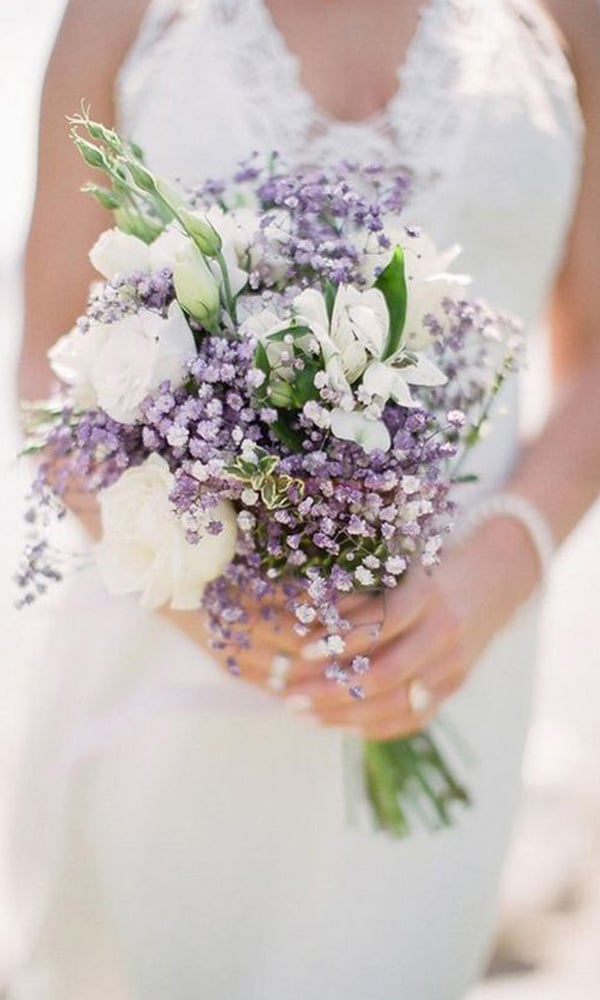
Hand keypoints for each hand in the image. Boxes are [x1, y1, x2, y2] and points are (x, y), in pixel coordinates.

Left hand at [282, 516, 539, 739]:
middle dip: (330, 690)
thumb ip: (360, 592)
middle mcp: (444, 632)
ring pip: (396, 704)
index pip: (381, 625)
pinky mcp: (456, 685)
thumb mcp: (399, 563)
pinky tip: (340, 726)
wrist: (496, 575)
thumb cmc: (432, 562)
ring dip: (344, 715)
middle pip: (385, 674)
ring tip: (302, 714)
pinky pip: (414, 718)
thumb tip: (304, 615)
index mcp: (428, 593)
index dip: (339, 640)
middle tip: (288, 696)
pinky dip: (375, 726)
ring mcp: (454, 664)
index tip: (300, 650)